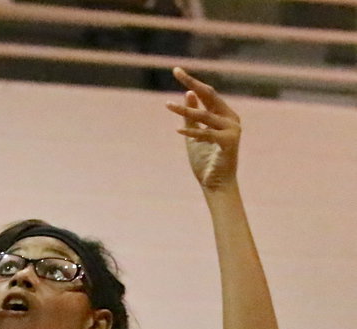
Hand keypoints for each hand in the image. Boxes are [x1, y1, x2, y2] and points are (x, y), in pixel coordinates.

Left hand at [166, 67, 239, 190]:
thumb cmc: (205, 162)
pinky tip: (177, 130)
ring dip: (185, 111)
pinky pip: (206, 133)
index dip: (192, 82)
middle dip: (192, 82)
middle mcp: (230, 118)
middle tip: (176, 70)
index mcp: (224, 115)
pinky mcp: (229, 142)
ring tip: (168, 106)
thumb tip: (189, 93)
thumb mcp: (194, 134)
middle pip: (209, 95)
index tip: (176, 70)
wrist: (215, 185)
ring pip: (205, 115)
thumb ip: (192, 115)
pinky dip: (191, 133)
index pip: (207, 94)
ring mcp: (232, 129)